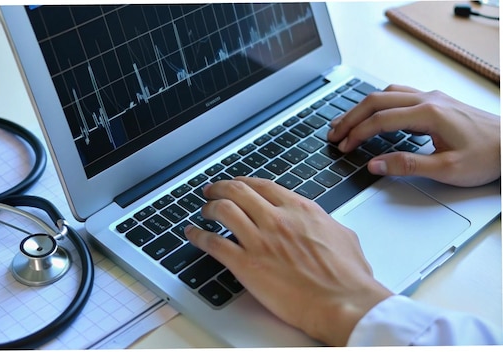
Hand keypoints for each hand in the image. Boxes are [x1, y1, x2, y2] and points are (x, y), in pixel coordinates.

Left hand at [185, 177, 391, 345]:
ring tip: (203, 211)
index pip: (262, 186)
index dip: (243, 182)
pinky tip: (193, 234)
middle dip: (219, 188)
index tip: (236, 184)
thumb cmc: (348, 277)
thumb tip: (321, 224)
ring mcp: (260, 240)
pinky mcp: (246, 264)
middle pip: (237, 191)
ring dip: (208, 208)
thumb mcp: (343, 236)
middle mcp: (276, 219)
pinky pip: (214, 243)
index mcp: (299, 209)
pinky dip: (198, 236)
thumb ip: (324, 224)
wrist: (344, 303)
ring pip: (222, 210)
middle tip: (211, 191)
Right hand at [327, 84, 499, 186]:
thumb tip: (375, 165)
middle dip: (350, 117)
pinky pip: (398, 95)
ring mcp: (432, 97)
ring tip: (345, 122)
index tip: (343, 146)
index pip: (380, 120)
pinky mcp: (436, 101)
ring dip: (362, 108)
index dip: (357, 134)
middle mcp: (428, 99)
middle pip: (376, 101)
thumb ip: (407, 166)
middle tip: (333, 133)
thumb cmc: (487, 156)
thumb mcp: (446, 170)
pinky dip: (378, 104)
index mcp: (428, 114)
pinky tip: (373, 114)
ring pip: (386, 94)